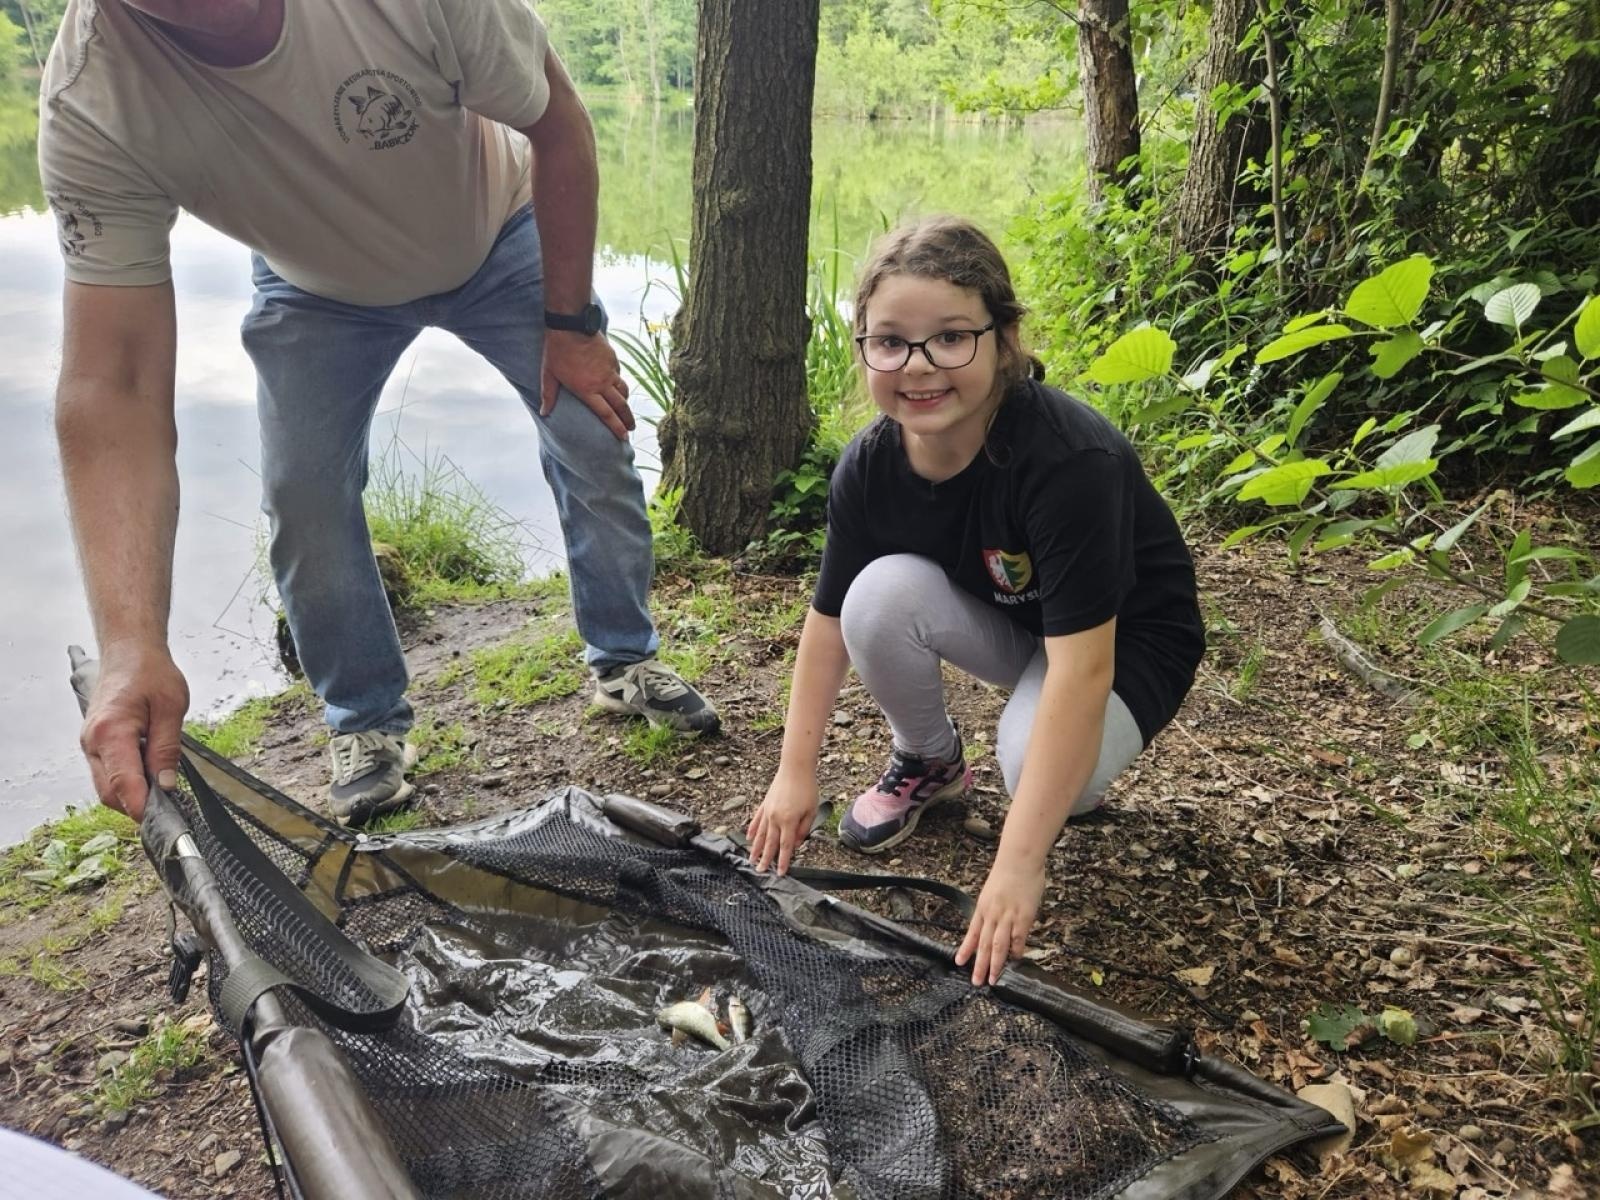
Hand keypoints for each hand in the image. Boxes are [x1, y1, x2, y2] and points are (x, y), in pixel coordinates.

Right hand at [79, 640, 188, 820]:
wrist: (129, 651)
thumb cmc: (150, 672)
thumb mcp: (171, 709)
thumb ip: (166, 749)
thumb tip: (166, 785)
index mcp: (110, 732)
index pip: (122, 783)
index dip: (142, 807)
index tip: (163, 821)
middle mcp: (92, 742)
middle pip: (109, 793)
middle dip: (138, 806)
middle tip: (171, 811)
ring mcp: (90, 744)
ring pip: (106, 786)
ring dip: (133, 795)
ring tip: (164, 792)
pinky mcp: (95, 744)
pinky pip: (108, 773)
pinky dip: (128, 781)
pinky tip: (150, 776)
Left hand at [540, 329, 634, 439]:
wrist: (571, 325)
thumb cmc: (557, 351)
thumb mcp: (549, 375)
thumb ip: (548, 395)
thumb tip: (544, 412)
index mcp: (587, 391)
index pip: (606, 414)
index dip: (616, 428)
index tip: (623, 437)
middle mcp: (602, 383)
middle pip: (620, 406)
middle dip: (627, 420)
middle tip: (631, 429)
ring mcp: (609, 370)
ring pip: (623, 390)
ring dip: (625, 402)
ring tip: (626, 409)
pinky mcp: (612, 358)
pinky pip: (618, 374)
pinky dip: (619, 382)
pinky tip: (616, 383)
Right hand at [746, 772, 819, 874]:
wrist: (795, 768)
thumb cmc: (806, 788)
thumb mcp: (811, 811)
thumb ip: (803, 830)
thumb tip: (795, 844)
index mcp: (789, 821)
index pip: (785, 846)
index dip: (783, 861)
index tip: (780, 873)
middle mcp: (775, 818)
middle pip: (770, 843)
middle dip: (765, 859)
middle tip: (760, 871)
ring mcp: (768, 811)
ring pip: (761, 834)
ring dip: (756, 848)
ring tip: (751, 859)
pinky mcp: (765, 804)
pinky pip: (757, 820)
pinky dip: (753, 830)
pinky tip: (749, 838)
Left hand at [955, 855, 1046, 985]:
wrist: (1019, 860)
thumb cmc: (1007, 873)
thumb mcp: (991, 892)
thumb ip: (991, 909)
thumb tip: (991, 924)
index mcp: (982, 908)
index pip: (972, 933)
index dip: (965, 949)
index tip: (959, 962)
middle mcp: (992, 915)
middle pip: (984, 945)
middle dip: (980, 965)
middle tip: (977, 982)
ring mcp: (1007, 917)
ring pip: (998, 946)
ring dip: (995, 964)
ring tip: (993, 979)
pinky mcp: (1023, 917)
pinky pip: (1018, 938)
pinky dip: (1016, 951)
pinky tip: (1015, 960)